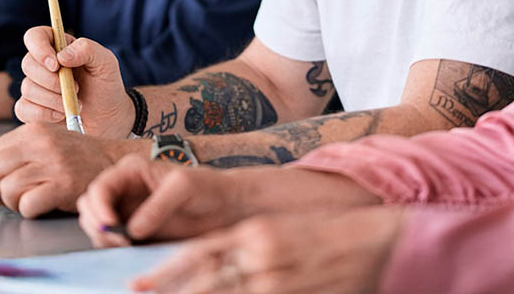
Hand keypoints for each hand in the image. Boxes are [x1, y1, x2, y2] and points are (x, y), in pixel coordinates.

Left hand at [0, 122, 137, 216]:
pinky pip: (27, 204)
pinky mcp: (64, 185)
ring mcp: (53, 164)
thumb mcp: (46, 144)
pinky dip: (28, 211)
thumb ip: (15, 156)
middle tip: (1, 200)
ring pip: (7, 189)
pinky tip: (40, 207)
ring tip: (27, 201)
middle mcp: (40, 143)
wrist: (114, 163)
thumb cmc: (77, 158)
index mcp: (32, 131)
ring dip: (12, 203)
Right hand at [16, 25, 132, 136]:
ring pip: (27, 88)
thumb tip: (62, 56)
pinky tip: (60, 115)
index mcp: (57, 47)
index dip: (39, 48)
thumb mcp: (106, 62)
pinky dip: (43, 114)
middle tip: (76, 88)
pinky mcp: (32, 108)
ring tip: (75, 103)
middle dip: (51, 80)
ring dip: (52, 99)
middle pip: (28, 64)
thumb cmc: (106, 85)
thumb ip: (87, 49)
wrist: (108, 117)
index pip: (34, 36)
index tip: (56, 65)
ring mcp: (36, 86)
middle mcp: (43, 65)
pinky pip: (23, 109)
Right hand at [77, 154, 246, 245]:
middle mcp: (125, 190)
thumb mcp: (184, 187)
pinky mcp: (137, 231)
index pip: (100, 187)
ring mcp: (129, 212)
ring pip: (97, 225)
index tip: (112, 226)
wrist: (227, 206)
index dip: (100, 208)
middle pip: (90, 207)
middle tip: (119, 240)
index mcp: (131, 172)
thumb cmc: (208, 187)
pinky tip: (132, 250)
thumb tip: (132, 229)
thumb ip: (157, 206)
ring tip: (127, 246)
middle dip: (98, 224)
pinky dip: (115, 248)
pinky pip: (114, 241)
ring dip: (104, 238)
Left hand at [120, 207, 405, 293]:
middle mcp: (260, 255)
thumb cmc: (322, 235)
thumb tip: (205, 266)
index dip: (167, 270)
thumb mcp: (276, 231)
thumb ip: (242, 247)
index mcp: (252, 232)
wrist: (374, 242)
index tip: (139, 282)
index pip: (199, 252)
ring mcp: (278, 280)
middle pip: (206, 281)